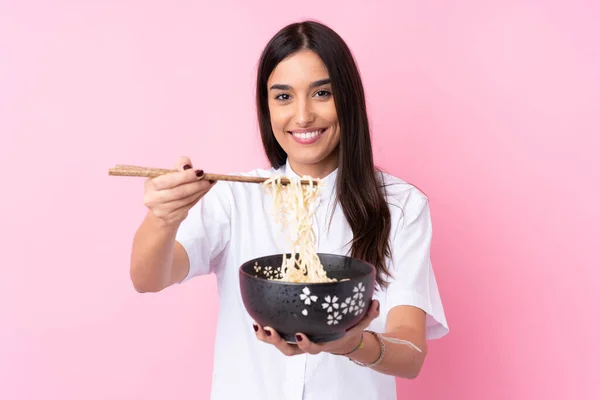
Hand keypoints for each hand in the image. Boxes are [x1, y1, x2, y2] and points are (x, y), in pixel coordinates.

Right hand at [143, 156, 215, 226]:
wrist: (161, 208)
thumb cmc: (166, 186)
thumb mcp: (168, 174)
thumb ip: (178, 167)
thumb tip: (188, 166)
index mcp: (150, 185)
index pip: (169, 180)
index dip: (186, 176)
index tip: (200, 171)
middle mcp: (153, 199)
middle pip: (179, 192)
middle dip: (197, 184)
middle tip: (209, 179)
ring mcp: (162, 210)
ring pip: (186, 199)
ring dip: (200, 190)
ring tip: (209, 183)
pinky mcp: (172, 218)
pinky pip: (189, 206)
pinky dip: (199, 197)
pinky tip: (204, 190)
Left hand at [253, 300, 379, 356]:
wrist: (341, 339)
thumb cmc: (348, 329)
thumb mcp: (361, 323)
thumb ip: (369, 314)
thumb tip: (375, 302)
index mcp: (323, 342)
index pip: (313, 348)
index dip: (305, 344)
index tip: (300, 335)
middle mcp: (307, 344)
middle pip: (289, 350)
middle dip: (278, 341)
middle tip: (270, 330)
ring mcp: (297, 341)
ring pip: (279, 345)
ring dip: (267, 337)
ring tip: (258, 326)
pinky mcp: (290, 334)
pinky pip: (275, 335)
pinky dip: (264, 331)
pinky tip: (256, 319)